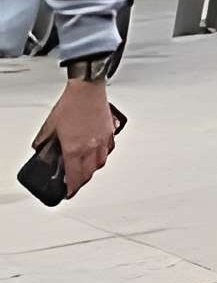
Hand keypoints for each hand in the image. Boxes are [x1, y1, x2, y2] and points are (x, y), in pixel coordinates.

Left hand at [33, 78, 113, 199]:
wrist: (87, 90)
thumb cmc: (71, 104)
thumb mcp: (50, 125)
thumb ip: (44, 140)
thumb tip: (40, 147)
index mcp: (74, 149)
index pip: (74, 176)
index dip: (71, 188)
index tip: (69, 193)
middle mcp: (90, 147)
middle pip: (89, 173)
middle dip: (82, 181)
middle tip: (76, 183)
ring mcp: (102, 140)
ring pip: (101, 163)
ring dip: (93, 169)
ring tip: (88, 170)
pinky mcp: (110, 131)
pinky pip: (109, 150)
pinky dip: (103, 155)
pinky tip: (99, 153)